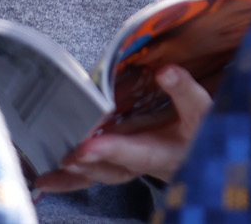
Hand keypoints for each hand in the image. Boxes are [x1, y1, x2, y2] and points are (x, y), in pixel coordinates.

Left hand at [32, 65, 211, 192]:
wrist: (205, 149)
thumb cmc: (202, 127)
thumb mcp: (202, 108)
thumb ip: (183, 90)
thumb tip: (165, 71)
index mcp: (164, 153)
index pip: (137, 152)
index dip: (113, 150)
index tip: (89, 148)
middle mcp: (144, 164)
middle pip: (114, 170)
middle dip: (89, 166)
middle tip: (65, 160)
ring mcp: (129, 166)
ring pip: (100, 176)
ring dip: (74, 178)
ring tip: (45, 178)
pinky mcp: (119, 163)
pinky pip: (93, 174)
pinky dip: (71, 178)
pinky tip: (47, 179)